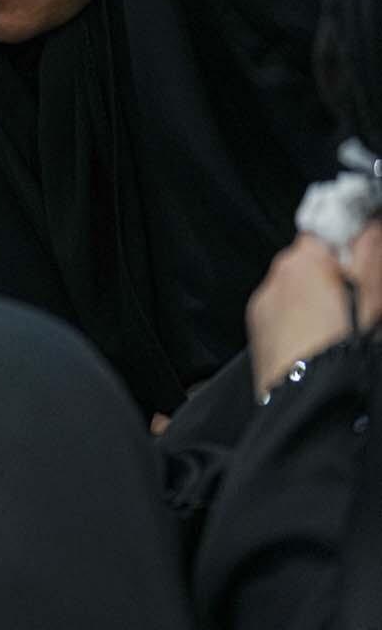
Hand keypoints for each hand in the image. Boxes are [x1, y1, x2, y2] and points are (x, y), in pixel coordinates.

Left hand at [247, 223, 381, 396]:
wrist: (310, 404)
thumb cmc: (343, 352)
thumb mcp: (374, 297)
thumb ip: (370, 252)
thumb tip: (369, 225)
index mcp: (303, 261)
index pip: (326, 229)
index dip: (350, 242)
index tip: (365, 258)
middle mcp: (275, 279)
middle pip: (312, 263)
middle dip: (336, 276)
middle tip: (360, 304)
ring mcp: (263, 308)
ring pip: (298, 291)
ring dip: (318, 300)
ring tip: (341, 330)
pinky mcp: (259, 334)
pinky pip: (285, 316)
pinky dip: (302, 322)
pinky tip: (320, 345)